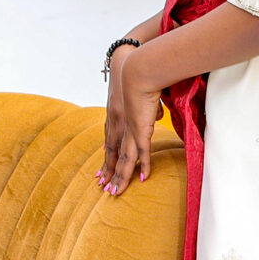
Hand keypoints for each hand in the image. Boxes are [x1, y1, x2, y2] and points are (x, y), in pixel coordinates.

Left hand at [99, 47, 161, 195]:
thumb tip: (156, 111)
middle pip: (113, 154)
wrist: (135, 68)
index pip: (110, 141)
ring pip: (124, 158)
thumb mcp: (137, 92)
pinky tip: (142, 178)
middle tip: (104, 187)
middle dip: (109, 171)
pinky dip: (143, 165)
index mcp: (115, 117)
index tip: (102, 169)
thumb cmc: (137, 75)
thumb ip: (144, 105)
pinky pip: (142, 152)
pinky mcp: (140, 128)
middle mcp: (118, 125)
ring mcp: (128, 128)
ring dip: (120, 176)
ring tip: (115, 191)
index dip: (107, 157)